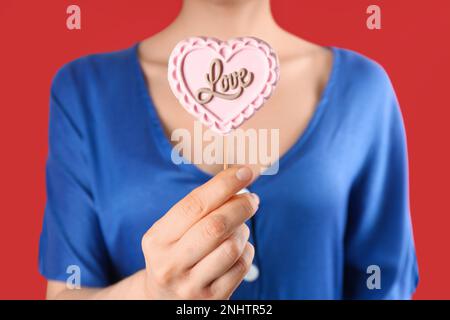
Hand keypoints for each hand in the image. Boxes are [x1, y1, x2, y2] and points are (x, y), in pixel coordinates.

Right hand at [141, 166, 258, 298]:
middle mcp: (170, 264)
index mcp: (157, 239)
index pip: (194, 205)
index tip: (245, 172)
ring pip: (232, 246)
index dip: (223, 185)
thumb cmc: (174, 253)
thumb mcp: (172, 231)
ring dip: (243, 231)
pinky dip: (246, 250)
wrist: (163, 298)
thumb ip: (198, 208)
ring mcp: (191, 285)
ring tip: (239, 229)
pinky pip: (241, 266)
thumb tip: (237, 182)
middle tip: (252, 199)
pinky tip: (238, 249)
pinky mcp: (212, 299)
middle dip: (240, 206)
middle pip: (216, 226)